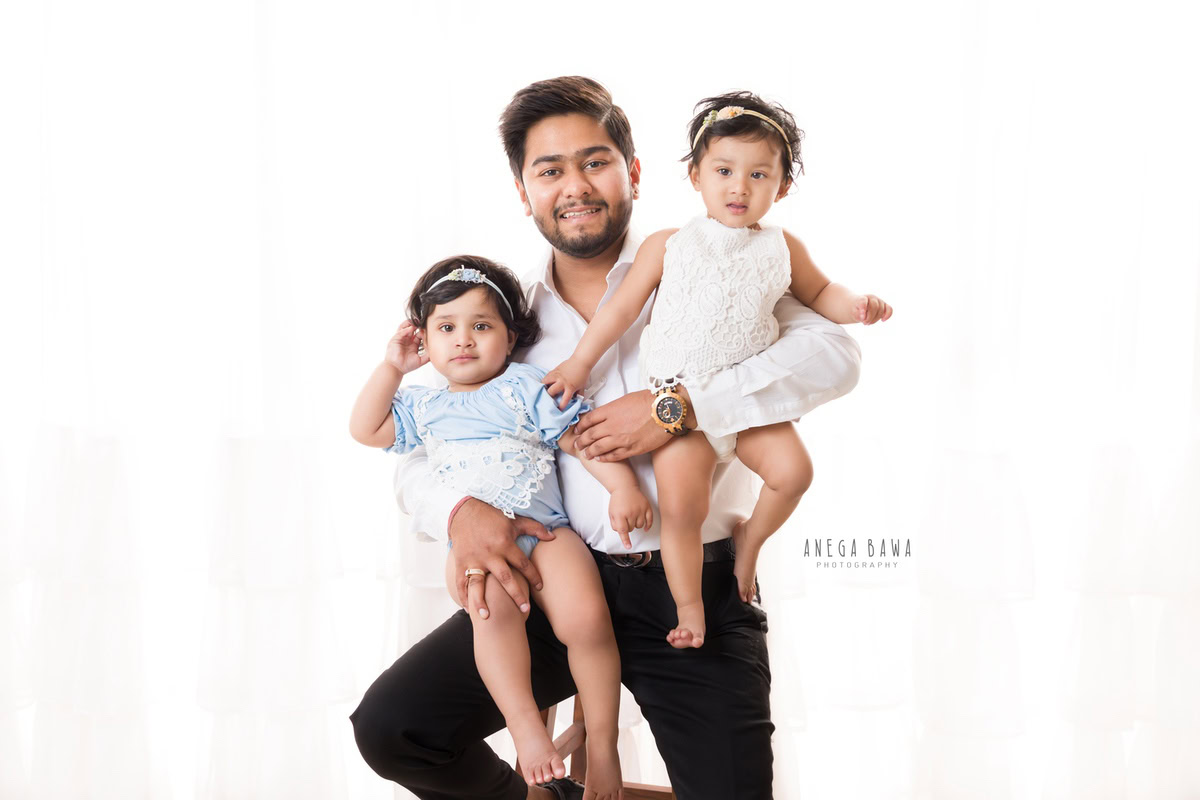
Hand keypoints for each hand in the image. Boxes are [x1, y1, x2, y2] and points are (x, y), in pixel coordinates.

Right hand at [385, 320, 428, 372]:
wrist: (396, 369)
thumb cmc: (406, 366)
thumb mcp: (421, 360)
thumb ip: (428, 356)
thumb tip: (435, 351)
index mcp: (413, 345)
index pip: (420, 335)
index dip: (424, 332)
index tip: (429, 330)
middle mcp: (407, 341)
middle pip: (413, 329)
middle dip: (418, 326)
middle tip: (423, 323)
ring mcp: (401, 339)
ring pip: (405, 327)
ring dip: (411, 324)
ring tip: (416, 322)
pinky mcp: (395, 339)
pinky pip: (401, 332)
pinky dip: (406, 329)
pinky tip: (411, 328)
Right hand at [450, 499, 555, 619]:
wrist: (464, 512)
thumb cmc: (492, 517)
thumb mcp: (514, 521)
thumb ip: (535, 529)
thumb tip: (553, 537)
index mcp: (505, 543)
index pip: (523, 563)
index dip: (534, 576)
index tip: (541, 587)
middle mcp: (490, 554)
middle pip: (505, 578)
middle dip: (516, 595)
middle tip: (525, 610)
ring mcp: (474, 559)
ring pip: (479, 584)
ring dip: (481, 601)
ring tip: (487, 617)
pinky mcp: (461, 562)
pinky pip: (461, 582)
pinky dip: (463, 596)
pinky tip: (468, 610)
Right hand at [542, 359, 589, 410]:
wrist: (581, 361)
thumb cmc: (582, 373)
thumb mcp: (582, 387)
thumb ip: (579, 395)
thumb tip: (577, 402)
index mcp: (570, 387)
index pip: (564, 400)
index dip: (561, 406)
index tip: (558, 409)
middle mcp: (562, 382)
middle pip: (551, 391)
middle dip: (548, 397)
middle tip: (548, 399)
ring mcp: (557, 375)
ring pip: (545, 382)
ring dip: (543, 387)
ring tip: (542, 391)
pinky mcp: (554, 370)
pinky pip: (546, 376)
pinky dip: (544, 380)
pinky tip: (544, 383)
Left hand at [574, 389, 673, 461]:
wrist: (666, 410)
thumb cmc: (650, 401)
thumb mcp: (626, 399)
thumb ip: (614, 408)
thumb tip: (607, 414)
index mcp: (610, 411)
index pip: (589, 420)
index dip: (581, 426)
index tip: (577, 430)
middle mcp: (612, 425)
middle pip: (590, 435)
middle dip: (582, 441)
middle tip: (577, 444)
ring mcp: (621, 438)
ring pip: (599, 447)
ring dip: (590, 451)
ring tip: (586, 454)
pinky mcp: (632, 448)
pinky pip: (614, 455)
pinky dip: (605, 458)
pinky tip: (600, 458)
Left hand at [607, 486, 652, 548]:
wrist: (624, 486)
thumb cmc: (617, 500)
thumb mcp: (611, 513)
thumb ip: (615, 524)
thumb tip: (622, 533)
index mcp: (620, 514)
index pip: (623, 530)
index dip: (625, 540)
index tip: (628, 547)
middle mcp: (630, 513)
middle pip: (631, 529)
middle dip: (628, 527)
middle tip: (625, 518)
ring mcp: (639, 510)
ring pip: (639, 526)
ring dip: (636, 525)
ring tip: (632, 516)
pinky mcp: (646, 507)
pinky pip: (649, 520)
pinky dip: (648, 525)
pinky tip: (645, 528)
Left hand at [852, 294, 892, 324]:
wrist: (860, 308)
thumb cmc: (856, 311)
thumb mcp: (854, 314)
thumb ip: (858, 315)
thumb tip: (864, 317)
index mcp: (862, 298)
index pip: (863, 301)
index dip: (863, 308)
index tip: (862, 317)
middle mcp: (871, 298)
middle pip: (874, 306)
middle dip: (869, 318)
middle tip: (864, 323)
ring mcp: (879, 301)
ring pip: (881, 310)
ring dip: (875, 319)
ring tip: (868, 322)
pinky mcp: (885, 305)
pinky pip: (889, 309)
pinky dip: (887, 315)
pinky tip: (882, 320)